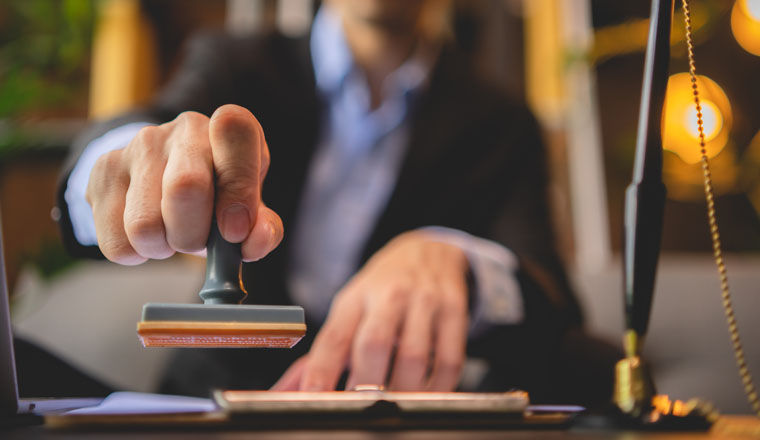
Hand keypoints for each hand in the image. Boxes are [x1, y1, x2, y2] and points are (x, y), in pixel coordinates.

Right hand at [86, 104, 282, 263]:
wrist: (166, 180)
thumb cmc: (219, 197)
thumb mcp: (250, 208)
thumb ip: (264, 228)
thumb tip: (256, 241)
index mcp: (229, 128)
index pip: (234, 132)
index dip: (237, 188)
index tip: (234, 230)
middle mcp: (185, 127)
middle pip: (184, 187)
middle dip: (193, 235)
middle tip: (197, 242)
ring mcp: (139, 145)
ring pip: (145, 224)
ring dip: (163, 247)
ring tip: (171, 235)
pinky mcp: (104, 170)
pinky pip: (117, 239)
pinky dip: (135, 253)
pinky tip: (147, 235)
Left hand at [273, 231, 469, 390]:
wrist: (429, 251)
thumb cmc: (383, 289)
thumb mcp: (351, 308)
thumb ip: (325, 352)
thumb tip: (293, 390)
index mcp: (356, 296)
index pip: (334, 337)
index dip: (321, 371)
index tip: (313, 398)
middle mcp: (390, 294)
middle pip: (374, 344)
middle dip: (366, 384)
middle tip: (361, 407)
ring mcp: (426, 301)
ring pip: (414, 357)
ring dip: (402, 391)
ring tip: (394, 404)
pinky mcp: (455, 310)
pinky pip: (449, 361)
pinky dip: (437, 388)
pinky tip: (425, 394)